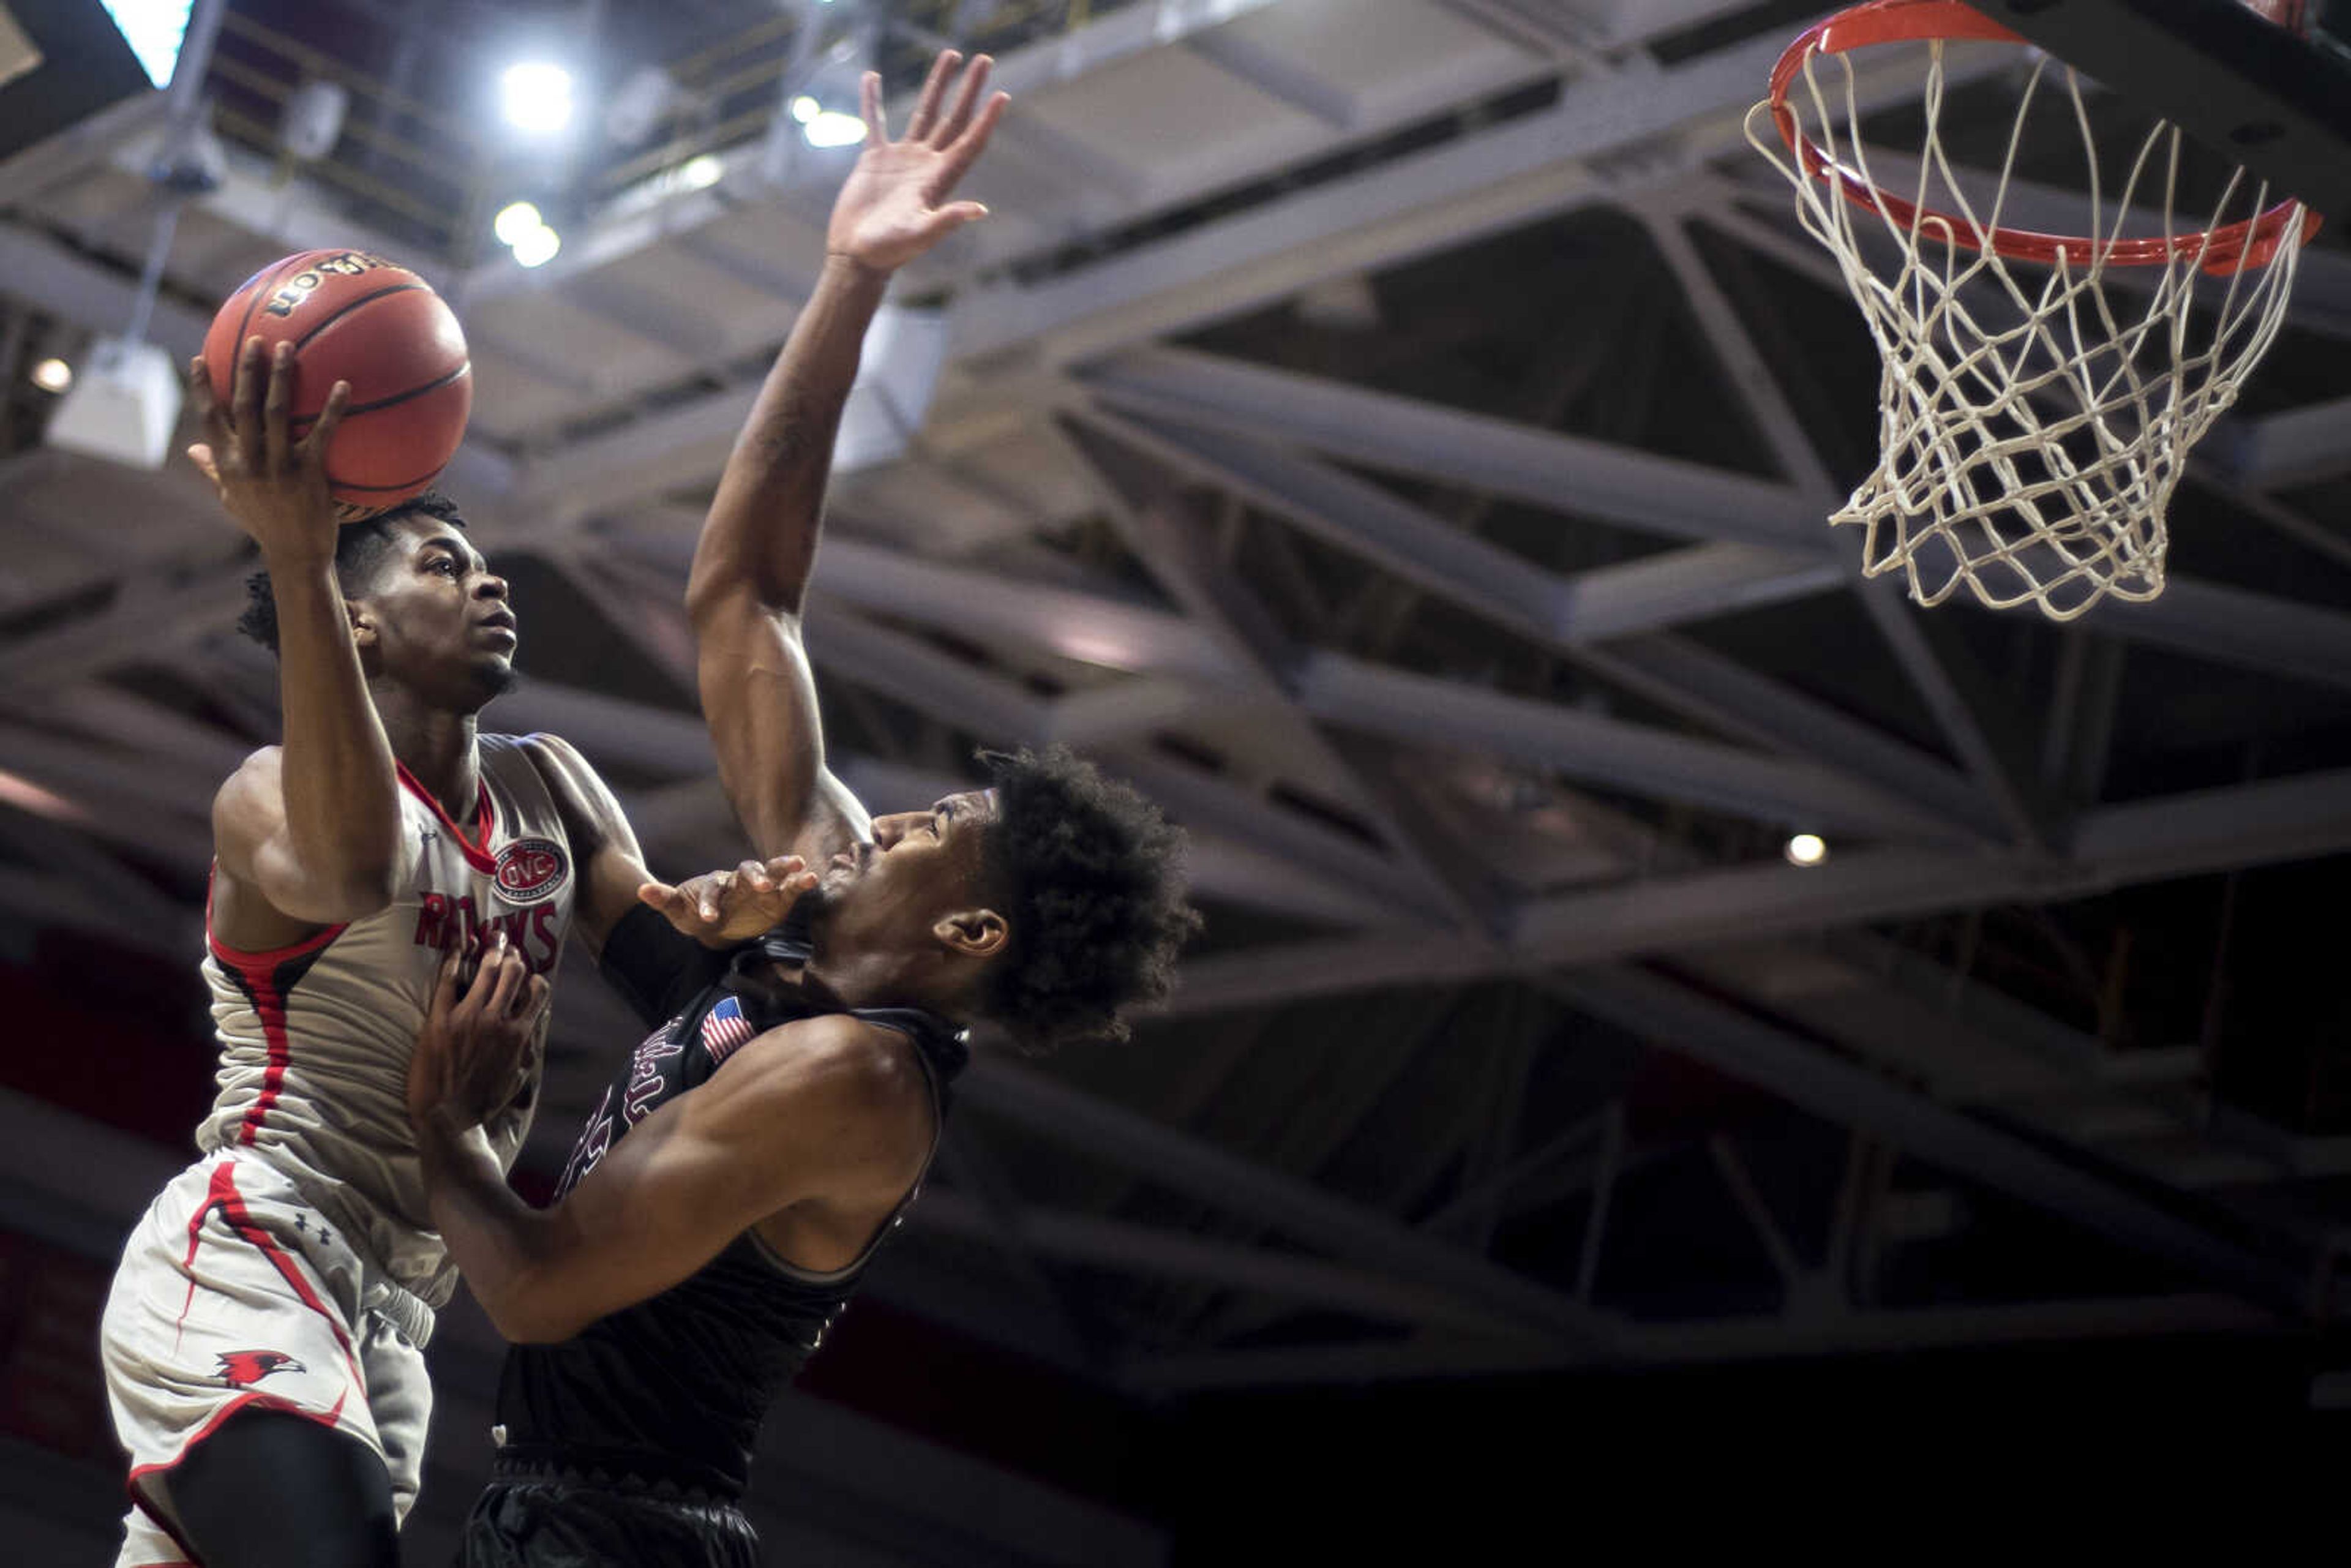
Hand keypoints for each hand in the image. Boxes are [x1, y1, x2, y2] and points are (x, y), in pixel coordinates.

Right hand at [187, 337, 351, 567]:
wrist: (295, 555)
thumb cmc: (264, 524)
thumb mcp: (232, 499)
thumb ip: (213, 472)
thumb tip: (191, 451)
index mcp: (228, 465)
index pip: (208, 419)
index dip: (202, 388)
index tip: (199, 359)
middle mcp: (249, 462)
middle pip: (243, 407)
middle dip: (246, 370)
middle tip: (255, 339)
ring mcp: (279, 467)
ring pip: (276, 413)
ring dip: (281, 378)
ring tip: (288, 347)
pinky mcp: (310, 473)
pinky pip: (322, 434)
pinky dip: (332, 408)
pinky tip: (343, 385)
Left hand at [408, 935, 549, 1134]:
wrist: (447, 1114)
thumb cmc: (483, 1101)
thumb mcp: (517, 1077)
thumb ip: (526, 1050)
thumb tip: (532, 1032)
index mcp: (518, 1034)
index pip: (537, 991)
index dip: (534, 978)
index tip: (529, 974)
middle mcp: (497, 1019)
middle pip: (513, 972)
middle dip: (513, 955)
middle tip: (508, 947)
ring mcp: (467, 1015)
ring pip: (485, 969)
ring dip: (491, 951)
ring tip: (490, 940)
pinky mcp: (440, 1017)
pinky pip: (448, 979)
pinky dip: (454, 957)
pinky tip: (458, 945)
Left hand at [637, 856, 817, 948]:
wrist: (717, 927)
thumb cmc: (695, 915)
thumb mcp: (678, 911)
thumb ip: (663, 899)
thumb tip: (641, 889)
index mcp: (714, 884)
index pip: (712, 889)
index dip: (709, 903)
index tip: (708, 919)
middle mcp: (739, 881)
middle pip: (748, 870)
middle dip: (755, 876)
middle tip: (762, 885)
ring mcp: (760, 887)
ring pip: (773, 872)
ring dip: (784, 868)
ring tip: (800, 866)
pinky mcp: (779, 898)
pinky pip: (791, 888)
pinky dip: (801, 882)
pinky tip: (813, 878)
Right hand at [826, 50, 1007, 274]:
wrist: (858, 256)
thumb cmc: (890, 251)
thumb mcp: (920, 235)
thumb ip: (947, 221)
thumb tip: (980, 210)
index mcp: (940, 179)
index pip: (970, 142)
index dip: (987, 119)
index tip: (1002, 94)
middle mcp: (927, 165)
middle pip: (954, 118)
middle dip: (969, 89)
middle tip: (985, 59)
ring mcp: (903, 159)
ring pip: (925, 113)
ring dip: (938, 84)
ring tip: (950, 55)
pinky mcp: (875, 160)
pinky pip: (875, 122)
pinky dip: (872, 100)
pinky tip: (871, 76)